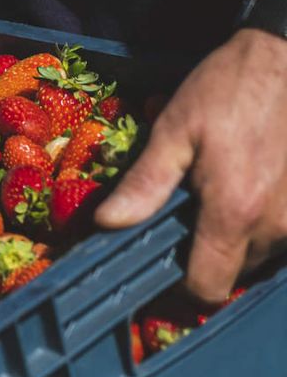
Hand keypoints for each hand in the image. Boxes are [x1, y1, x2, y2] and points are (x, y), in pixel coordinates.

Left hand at [95, 29, 286, 302]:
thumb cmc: (229, 88)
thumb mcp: (174, 130)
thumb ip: (144, 184)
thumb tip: (108, 225)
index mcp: (234, 213)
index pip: (207, 287)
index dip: (181, 285)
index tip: (162, 264)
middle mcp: (276, 226)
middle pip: (233, 273)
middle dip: (205, 255)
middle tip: (184, 215)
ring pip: (261, 254)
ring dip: (236, 237)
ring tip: (216, 191)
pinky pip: (283, 231)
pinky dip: (262, 221)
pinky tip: (247, 185)